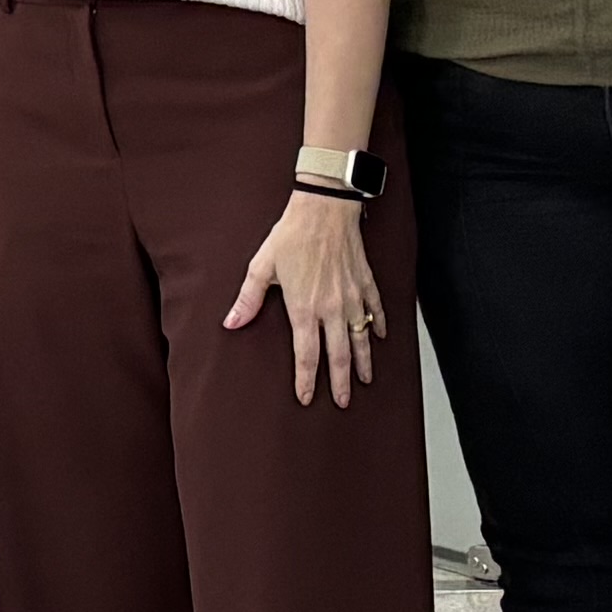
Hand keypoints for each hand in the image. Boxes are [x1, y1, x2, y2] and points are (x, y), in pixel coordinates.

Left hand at [226, 189, 386, 403]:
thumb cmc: (290, 236)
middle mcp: (332, 308)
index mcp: (304, 308)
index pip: (306, 354)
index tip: (308, 398)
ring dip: (364, 361)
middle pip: (338, 355)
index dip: (306, 379)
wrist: (325, 209)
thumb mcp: (261, 267)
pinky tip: (380, 337)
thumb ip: (248, 299)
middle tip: (343, 402)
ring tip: (365, 380)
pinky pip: (376, 310)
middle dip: (340, 382)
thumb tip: (231, 323)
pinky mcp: (366, 282)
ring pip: (362, 338)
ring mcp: (353, 297)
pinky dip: (379, 325)